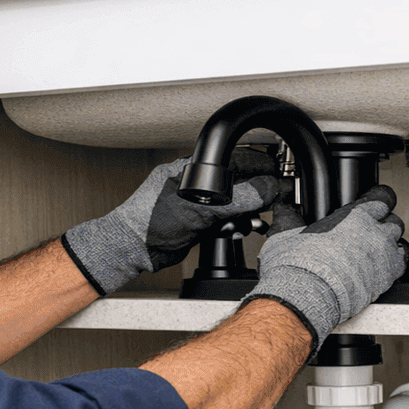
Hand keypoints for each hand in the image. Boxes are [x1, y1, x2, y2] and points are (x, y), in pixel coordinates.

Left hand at [62, 149, 280, 294]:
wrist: (132, 249)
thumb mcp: (201, 208)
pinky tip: (241, 230)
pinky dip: (235, 225)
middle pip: (237, 182)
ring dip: (247, 213)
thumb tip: (266, 189)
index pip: (234, 159)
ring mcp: (197, 204)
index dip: (258, 166)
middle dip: (257, 193)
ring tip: (256, 222)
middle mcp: (196, 184)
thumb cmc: (149, 221)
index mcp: (194, 169)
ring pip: (233, 203)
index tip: (276, 174)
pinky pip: (224, 220)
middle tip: (273, 201)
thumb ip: (237, 199)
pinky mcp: (198, 223)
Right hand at [243, 185, 405, 352]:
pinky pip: (400, 266)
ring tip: (376, 252)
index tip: (375, 207)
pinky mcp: (386, 279)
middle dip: (385, 225)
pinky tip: (381, 269)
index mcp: (354, 216)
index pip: (381, 199)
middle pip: (394, 221)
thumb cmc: (298, 268)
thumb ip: (291, 220)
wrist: (305, 297)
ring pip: (399, 243)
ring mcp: (383, 256)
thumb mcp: (287, 235)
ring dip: (390, 245)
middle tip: (371, 233)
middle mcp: (373, 233)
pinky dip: (393, 266)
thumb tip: (285, 211)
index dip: (378, 202)